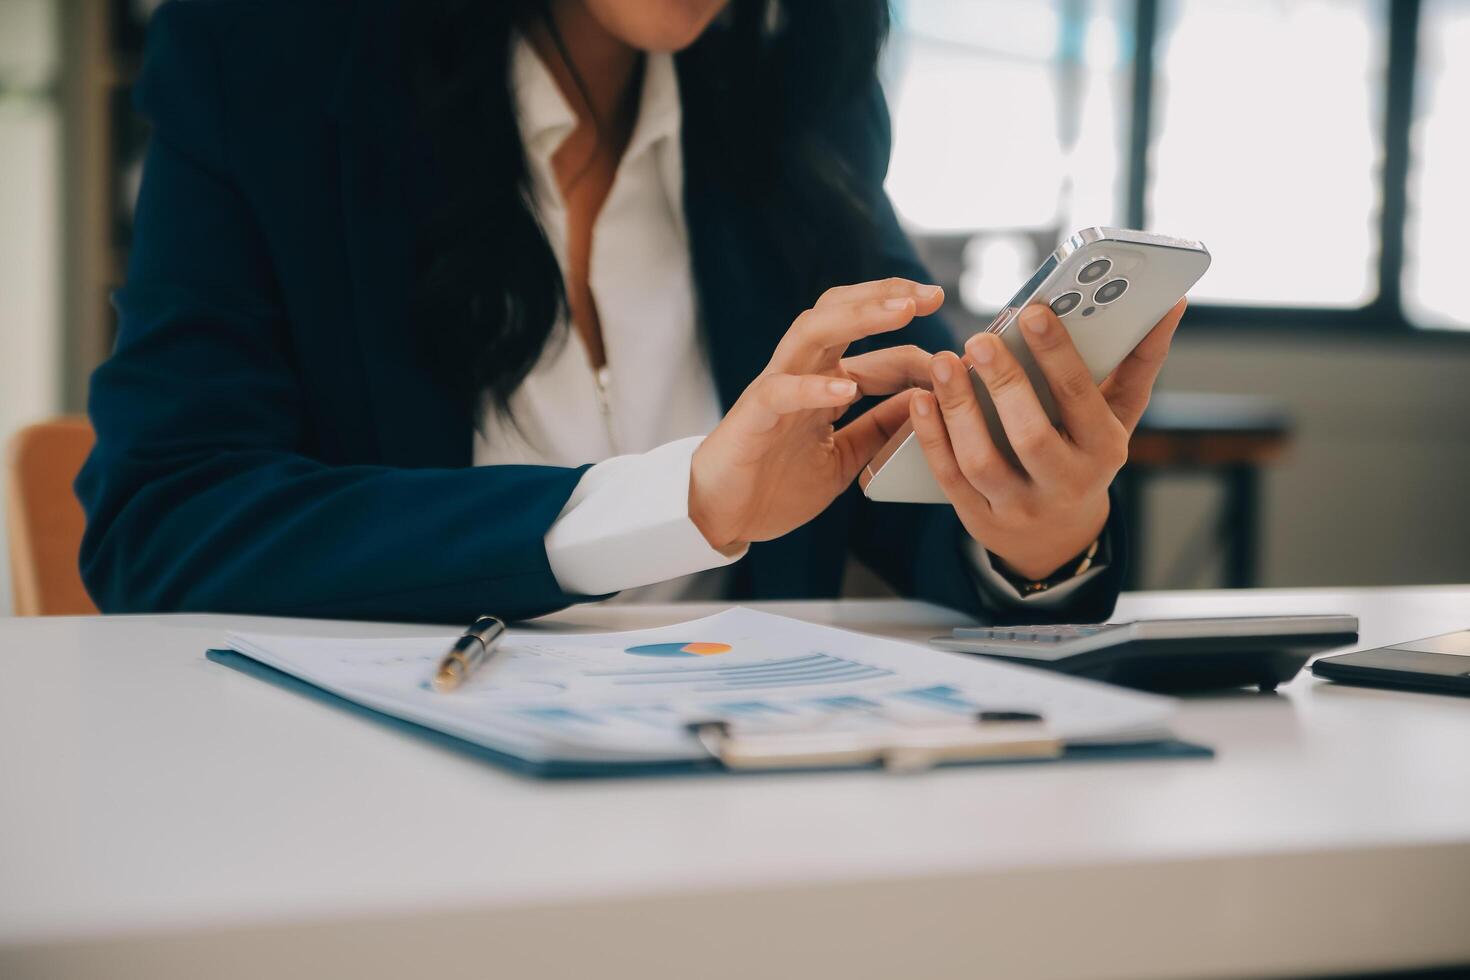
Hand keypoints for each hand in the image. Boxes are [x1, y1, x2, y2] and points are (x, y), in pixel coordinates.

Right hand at [689, 278, 944, 550]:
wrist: (720, 516)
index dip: (916, 351)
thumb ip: (878, 428)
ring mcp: (776, 389)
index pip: (875, 351)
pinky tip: (847, 388)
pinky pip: (782, 391)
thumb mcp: (844, 457)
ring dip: (859, 316)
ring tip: (901, 310)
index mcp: (823, 382)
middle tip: (931, 295)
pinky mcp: (754, 415)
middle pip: (840, 312)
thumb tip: (925, 402)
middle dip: (886, 296)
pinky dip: (814, 388)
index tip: (957, 360)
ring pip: (813, 332)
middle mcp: (800, 373)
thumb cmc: (776, 484)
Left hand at [909, 298, 1188, 579]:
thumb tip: (1171, 304)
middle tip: (980, 339)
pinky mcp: (980, 518)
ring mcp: (1019, 507)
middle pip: (1031, 436)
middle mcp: (1065, 483)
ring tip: (944, 363)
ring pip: (983, 461)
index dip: (1058, 355)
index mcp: (1104, 450)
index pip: (1082, 399)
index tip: (1034, 312)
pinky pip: (951, 477)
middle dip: (1005, 385)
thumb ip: (1140, 360)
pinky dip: (932, 438)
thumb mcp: (1119, 415)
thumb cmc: (1088, 454)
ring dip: (959, 410)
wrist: (1058, 536)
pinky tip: (920, 398)